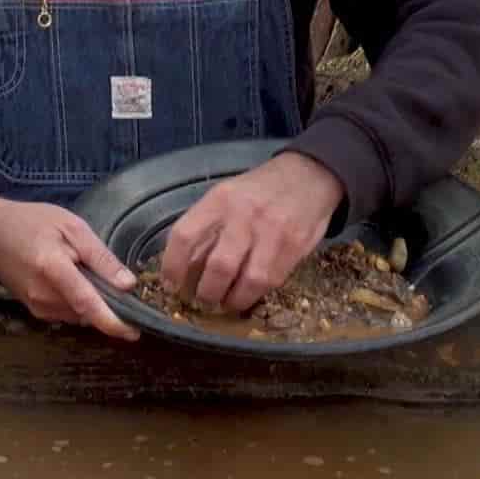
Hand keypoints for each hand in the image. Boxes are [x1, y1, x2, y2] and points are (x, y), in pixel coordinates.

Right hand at [0, 191, 140, 340]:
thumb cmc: (32, 222)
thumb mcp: (72, 226)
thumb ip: (100, 257)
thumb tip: (128, 285)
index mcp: (53, 268)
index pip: (87, 303)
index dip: (113, 322)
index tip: (135, 332)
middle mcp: (43, 295)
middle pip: (87, 313)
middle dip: (110, 308)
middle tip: (126, 290)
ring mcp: (37, 306)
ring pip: (80, 316)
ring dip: (95, 305)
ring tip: (98, 279)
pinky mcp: (35, 311)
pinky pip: (68, 314)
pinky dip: (80, 304)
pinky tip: (79, 283)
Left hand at [159, 151, 343, 314]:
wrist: (308, 175)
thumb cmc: (259, 190)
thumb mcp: (227, 195)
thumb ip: (208, 226)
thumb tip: (186, 266)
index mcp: (219, 200)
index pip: (184, 235)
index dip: (172, 266)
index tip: (171, 284)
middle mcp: (244, 215)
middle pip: (218, 266)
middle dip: (207, 292)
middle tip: (203, 300)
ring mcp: (272, 232)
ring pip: (248, 281)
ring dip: (233, 300)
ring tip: (226, 302)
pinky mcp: (294, 247)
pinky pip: (272, 281)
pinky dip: (256, 294)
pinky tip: (248, 294)